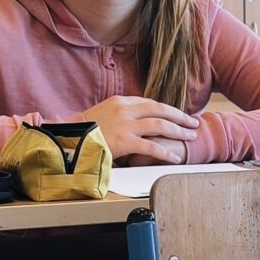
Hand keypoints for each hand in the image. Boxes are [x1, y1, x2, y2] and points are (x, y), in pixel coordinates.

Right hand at [75, 95, 198, 164]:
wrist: (67, 139)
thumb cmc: (83, 131)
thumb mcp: (103, 114)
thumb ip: (120, 115)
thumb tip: (136, 120)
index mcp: (120, 101)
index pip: (150, 103)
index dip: (167, 109)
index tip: (178, 115)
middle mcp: (125, 109)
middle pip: (160, 110)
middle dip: (180, 116)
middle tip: (193, 122)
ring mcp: (125, 125)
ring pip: (160, 125)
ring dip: (179, 131)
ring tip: (190, 136)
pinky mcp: (124, 141)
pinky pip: (151, 147)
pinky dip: (165, 152)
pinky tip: (175, 157)